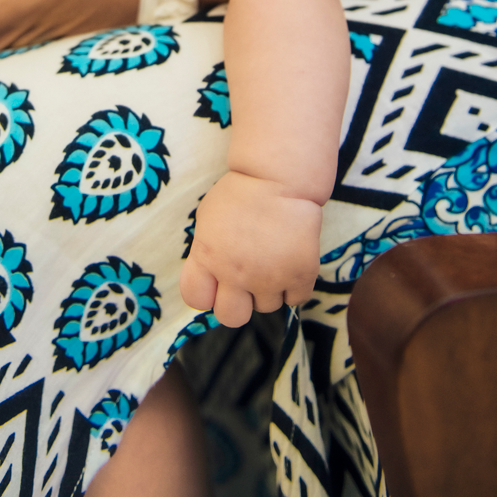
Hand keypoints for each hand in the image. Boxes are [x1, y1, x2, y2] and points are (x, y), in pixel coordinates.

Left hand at [179, 171, 321, 326]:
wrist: (280, 179)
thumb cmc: (241, 193)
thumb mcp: (207, 219)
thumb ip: (206, 252)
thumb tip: (210, 277)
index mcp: (208, 258)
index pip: (196, 299)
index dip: (206, 294)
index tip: (216, 283)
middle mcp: (236, 274)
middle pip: (231, 317)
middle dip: (238, 304)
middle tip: (246, 283)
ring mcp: (269, 277)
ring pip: (267, 307)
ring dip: (269, 290)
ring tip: (272, 260)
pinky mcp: (300, 276)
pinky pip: (295, 300)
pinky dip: (294, 287)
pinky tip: (290, 263)